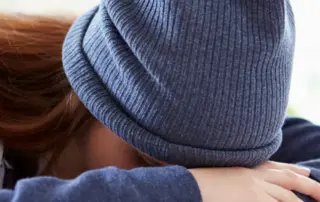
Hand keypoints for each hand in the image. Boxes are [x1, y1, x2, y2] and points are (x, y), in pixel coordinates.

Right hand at [189, 161, 319, 201]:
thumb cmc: (200, 182)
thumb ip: (238, 177)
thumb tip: (244, 183)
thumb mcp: (223, 176)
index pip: (275, 166)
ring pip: (287, 197)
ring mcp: (254, 187)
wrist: (189, 185)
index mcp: (246, 167)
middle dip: (309, 186)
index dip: (293, 169)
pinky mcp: (253, 198)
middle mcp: (253, 175)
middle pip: (288, 179)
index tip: (305, 171)